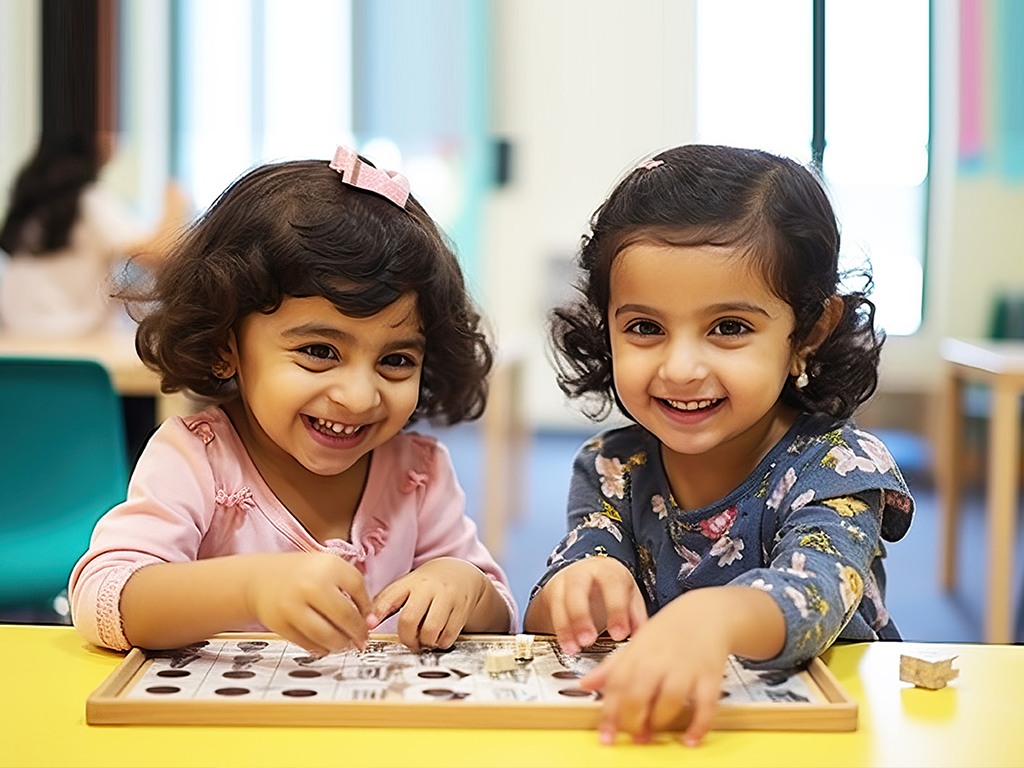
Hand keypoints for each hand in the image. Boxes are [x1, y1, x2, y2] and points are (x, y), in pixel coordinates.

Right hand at [244, 552, 369, 655]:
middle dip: (357, 632)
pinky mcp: (280, 624)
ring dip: (341, 644)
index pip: (359, 590)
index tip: (368, 619)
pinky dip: (321, 648)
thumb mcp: (327, 568)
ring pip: (328, 635)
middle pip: (345, 616)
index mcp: (327, 565)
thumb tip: (370, 623)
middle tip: (361, 639)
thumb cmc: (300, 575)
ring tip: (343, 643)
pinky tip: (325, 643)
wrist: (259, 579)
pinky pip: (309, 644)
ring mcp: (293, 605)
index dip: (366, 608)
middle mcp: (310, 584)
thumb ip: (351, 590)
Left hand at [367, 557, 495, 650]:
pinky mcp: (462, 609)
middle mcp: (428, 588)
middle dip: (406, 638)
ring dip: (425, 642)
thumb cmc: (427, 585)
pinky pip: (448, 636)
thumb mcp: (406, 587)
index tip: (370, 626)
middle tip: (410, 640)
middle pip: (409, 620)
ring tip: (425, 638)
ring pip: (430, 631)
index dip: (377, 613)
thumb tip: (367, 624)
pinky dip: (441, 643)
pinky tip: (439, 636)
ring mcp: (447, 598)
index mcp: (410, 583)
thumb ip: (386, 603)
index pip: (389, 597)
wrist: (460, 573)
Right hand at [528, 557, 646, 654]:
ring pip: (561, 600)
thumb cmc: (613, 590)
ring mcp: (565, 582)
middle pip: (577, 587)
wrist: (587, 576)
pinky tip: (567, 645)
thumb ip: (636, 616)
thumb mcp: (629, 597)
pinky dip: (560, 631)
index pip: (612, 584)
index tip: (619, 634)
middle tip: (588, 640)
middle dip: (581, 615)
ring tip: (574, 648)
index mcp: (609, 571)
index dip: (615, 609)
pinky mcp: (553, 594)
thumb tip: (644, 637)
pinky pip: (553, 612)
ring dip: (566, 627)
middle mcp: (584, 572)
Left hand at [578, 586, 785, 746]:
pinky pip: (705, 705)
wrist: (706, 613)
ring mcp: (685, 668)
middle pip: (639, 695)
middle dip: (633, 721)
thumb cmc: (668, 631)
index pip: (616, 685)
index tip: (606, 735)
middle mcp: (659, 660)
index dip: (609, 714)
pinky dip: (698, 725)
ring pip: (669, 701)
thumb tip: (585, 684)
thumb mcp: (635, 644)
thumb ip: (611, 667)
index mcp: (638, 653)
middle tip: (632, 737)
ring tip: (655, 734)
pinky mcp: (710, 676)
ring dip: (660, 723)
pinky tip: (690, 739)